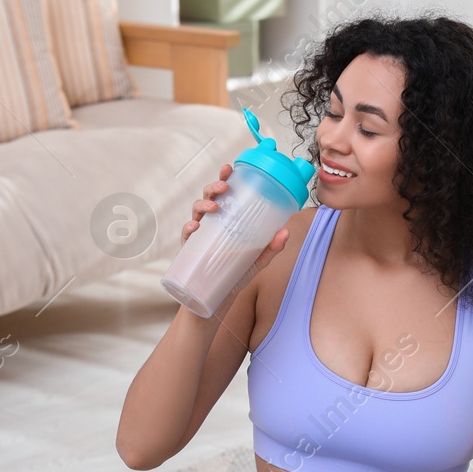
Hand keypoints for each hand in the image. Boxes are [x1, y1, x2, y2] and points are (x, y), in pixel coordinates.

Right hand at [181, 162, 289, 316]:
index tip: (229, 168)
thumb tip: (286, 232)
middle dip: (214, 188)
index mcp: (225, 222)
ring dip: (203, 205)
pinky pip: (186, 237)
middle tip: (224, 187)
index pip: (223, 195)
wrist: (215, 304)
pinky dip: (189, 229)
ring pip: (196, 213)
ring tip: (213, 207)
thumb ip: (271, 248)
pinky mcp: (189, 253)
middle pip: (208, 198)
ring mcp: (198, 238)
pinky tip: (195, 228)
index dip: (224, 179)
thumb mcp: (256, 262)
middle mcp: (210, 226)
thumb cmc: (233, 277)